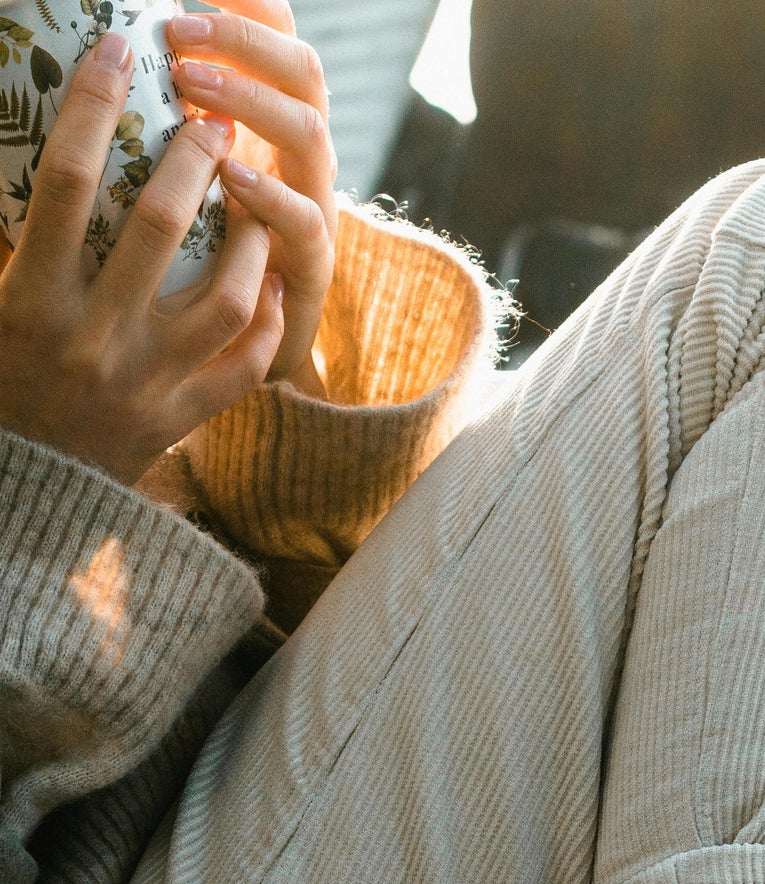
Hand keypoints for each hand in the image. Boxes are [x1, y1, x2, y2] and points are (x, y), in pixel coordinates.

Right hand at [0, 33, 283, 485]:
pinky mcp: (182, 421)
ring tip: (254, 202)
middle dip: (193, 160)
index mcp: (33, 299)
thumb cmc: (3, 378)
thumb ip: (16, 235)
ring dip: (249, 241)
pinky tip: (275, 284)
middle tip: (213, 119)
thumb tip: (36, 149)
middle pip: (159, 226)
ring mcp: (147, 382)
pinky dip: (267, 323)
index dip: (92, 104)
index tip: (118, 50)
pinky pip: (245, 367)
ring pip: (226, 299)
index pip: (67, 180)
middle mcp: (95, 338)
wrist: (27, 489)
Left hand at [168, 0, 335, 394]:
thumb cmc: (179, 268)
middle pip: (304, 73)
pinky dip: (272, 199)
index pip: (278, 38)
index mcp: (272, 124)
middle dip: (244, 42)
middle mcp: (302, 159)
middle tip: (178, 32)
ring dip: (253, 103)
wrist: (225, 362)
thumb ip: (159, 122)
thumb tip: (96, 56)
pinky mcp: (311, 274)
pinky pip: (305, 227)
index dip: (249, 4)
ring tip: (194, 88)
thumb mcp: (172, 181)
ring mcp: (314, 212)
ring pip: (311, 137)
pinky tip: (230, 178)